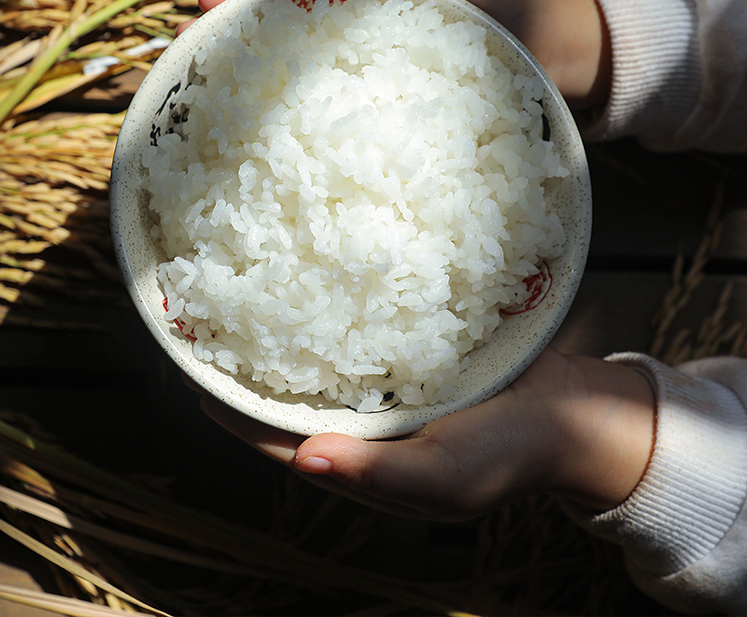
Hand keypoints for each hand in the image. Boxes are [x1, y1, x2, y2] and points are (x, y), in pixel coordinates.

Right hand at [188, 0, 611, 109]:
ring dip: (266, 88)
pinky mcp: (394, 110)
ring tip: (219, 107)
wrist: (556, 53)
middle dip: (241, 41)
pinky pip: (345, 113)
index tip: (204, 5)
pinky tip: (285, 143)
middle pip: (291, 31)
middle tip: (191, 59)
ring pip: (311, 74)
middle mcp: (364, 27)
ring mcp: (376, 70)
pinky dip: (313, 124)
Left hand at [190, 347, 653, 519]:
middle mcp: (370, 426)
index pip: (286, 443)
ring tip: (256, 307)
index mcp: (368, 461)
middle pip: (298, 401)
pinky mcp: (415, 359)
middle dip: (257, 375)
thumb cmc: (508, 456)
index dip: (240, 422)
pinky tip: (320, 292)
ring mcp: (392, 391)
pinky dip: (339, 322)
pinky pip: (365, 339)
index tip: (198, 388)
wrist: (570, 413)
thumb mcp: (442, 478)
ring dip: (293, 344)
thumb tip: (304, 461)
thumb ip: (376, 474)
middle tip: (217, 335)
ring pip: (326, 367)